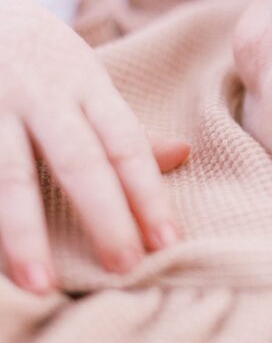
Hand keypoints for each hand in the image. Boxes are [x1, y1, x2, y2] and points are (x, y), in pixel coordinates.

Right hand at [0, 0, 189, 294]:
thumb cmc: (39, 58)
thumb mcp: (85, 78)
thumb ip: (122, 125)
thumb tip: (182, 155)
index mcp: (85, 84)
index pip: (125, 144)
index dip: (147, 194)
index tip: (168, 242)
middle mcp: (41, 94)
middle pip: (79, 159)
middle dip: (104, 216)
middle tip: (126, 267)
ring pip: (11, 174)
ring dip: (26, 233)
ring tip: (41, 284)